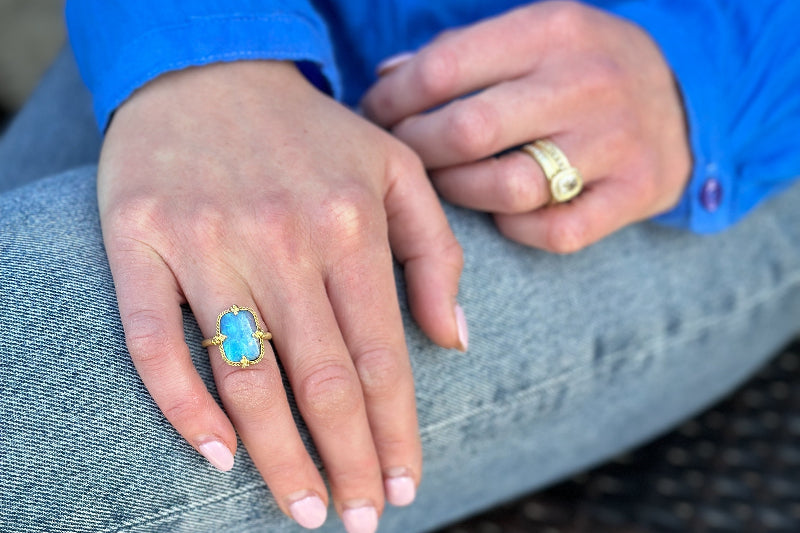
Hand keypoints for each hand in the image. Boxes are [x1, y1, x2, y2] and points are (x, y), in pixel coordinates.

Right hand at [98, 61, 463, 530]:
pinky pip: (156, 343)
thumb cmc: (312, 131)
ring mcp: (205, 243)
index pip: (381, 357)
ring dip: (279, 456)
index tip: (406, 486)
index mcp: (350, 224)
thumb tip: (454, 341)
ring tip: (306, 508)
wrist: (208, 68)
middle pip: (322, 381)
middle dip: (348, 461)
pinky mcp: (139, 244)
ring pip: (247, 377)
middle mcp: (281, 239)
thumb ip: (435, 252)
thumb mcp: (396, 168)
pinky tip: (219, 456)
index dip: (397, 431)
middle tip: (360, 519)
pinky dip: (183, 407)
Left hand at [362, 0, 691, 251]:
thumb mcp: (533, 34)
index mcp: (552, 31)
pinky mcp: (636, 192)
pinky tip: (502, 213)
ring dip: (459, 192)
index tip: (375, 117)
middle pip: (468, 131)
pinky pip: (555, 232)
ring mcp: (616, 141)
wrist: (683, 97)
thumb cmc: (583, 66)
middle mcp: (587, 83)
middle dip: (417, 150)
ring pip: (507, 187)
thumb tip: (385, 81)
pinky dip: (516, 229)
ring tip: (445, 183)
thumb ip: (461, 53)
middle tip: (403, 157)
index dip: (394, 100)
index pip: (445, 69)